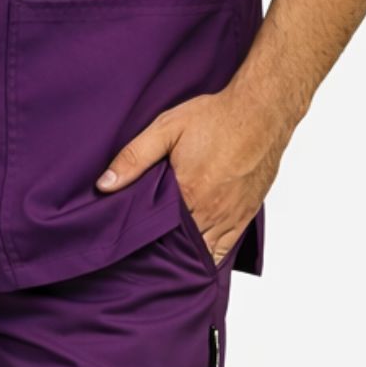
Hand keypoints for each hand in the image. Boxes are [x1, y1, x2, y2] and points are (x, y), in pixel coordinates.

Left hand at [95, 88, 284, 263]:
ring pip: (203, 252)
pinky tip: (196, 255)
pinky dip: (210, 255)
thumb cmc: (215, 117)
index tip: (130, 240)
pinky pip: (226, 249)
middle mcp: (210, 210)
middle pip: (180, 245)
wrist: (261, 111)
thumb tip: (104, 184)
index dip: (143, 238)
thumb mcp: (167, 128)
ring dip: (185, 253)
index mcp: (188, 192)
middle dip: (162, 249)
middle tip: (145, 249)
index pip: (157, 232)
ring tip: (167, 253)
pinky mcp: (246, 214)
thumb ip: (134, 157)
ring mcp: (231, 216)